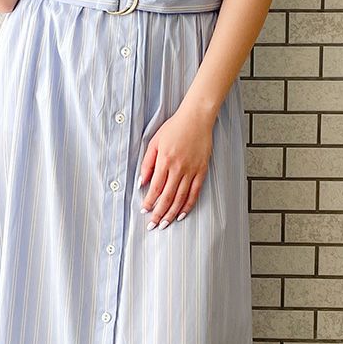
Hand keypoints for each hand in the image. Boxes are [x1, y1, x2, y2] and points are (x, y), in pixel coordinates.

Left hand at [137, 104, 215, 229]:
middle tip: (152, 225)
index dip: (149, 201)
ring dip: (172, 213)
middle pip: (167, 197)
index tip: (144, 210)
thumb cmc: (174, 128)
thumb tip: (140, 183)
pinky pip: (195, 192)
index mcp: (165, 160)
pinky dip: (188, 205)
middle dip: (159, 213)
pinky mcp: (202, 170)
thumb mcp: (154, 142)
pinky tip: (182, 214)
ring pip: (181, 198)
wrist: (196, 118)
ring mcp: (192, 170)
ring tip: (165, 224)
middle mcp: (179, 168)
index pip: (155, 187)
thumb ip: (147, 164)